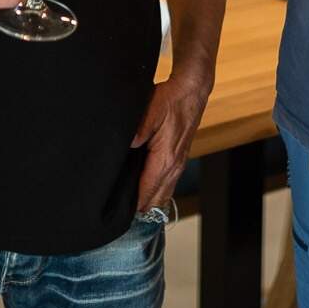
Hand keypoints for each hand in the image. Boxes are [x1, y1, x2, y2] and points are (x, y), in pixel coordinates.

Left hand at [132, 67, 213, 210]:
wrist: (191, 91)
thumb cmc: (171, 100)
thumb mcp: (150, 111)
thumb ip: (138, 131)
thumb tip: (127, 146)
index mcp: (165, 159)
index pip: (146, 192)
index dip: (131, 206)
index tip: (117, 215)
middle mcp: (174, 167)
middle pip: (155, 200)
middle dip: (139, 209)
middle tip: (118, 215)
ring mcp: (179, 165)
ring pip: (163, 195)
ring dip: (149, 202)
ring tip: (129, 211)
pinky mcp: (179, 160)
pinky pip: (168, 185)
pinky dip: (157, 193)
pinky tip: (146, 194)